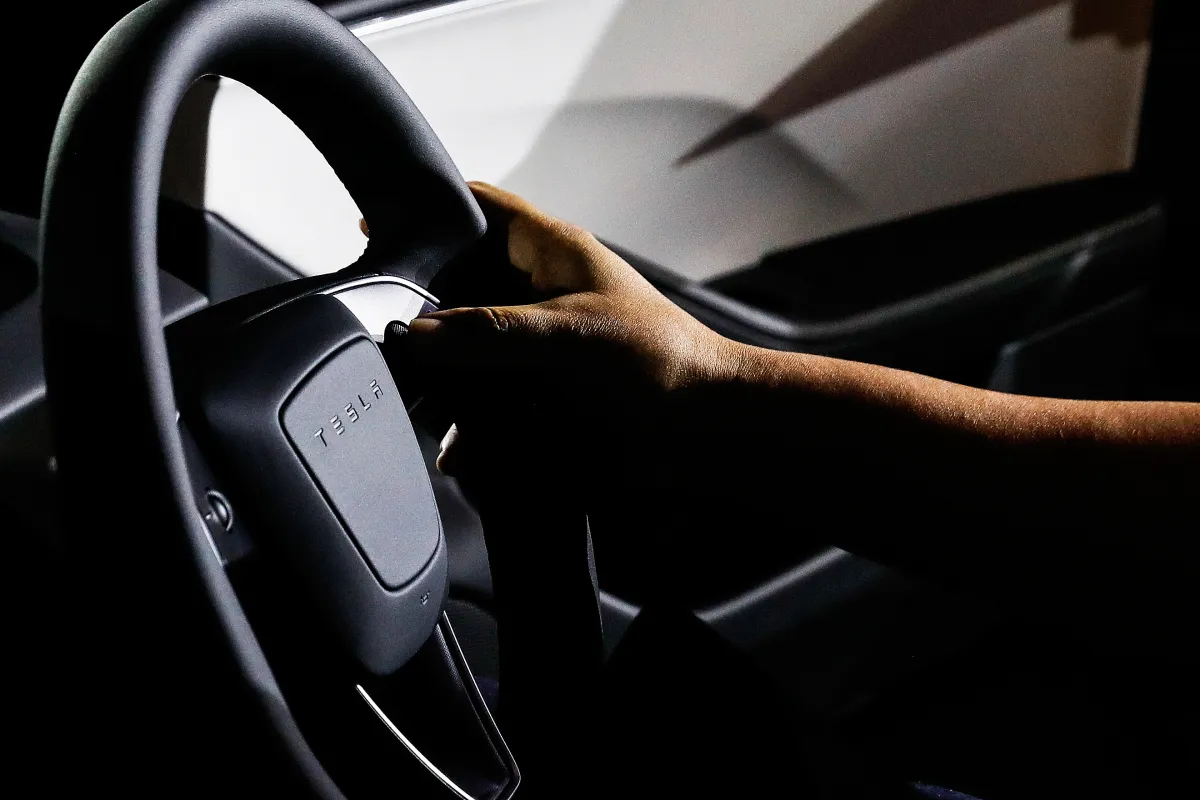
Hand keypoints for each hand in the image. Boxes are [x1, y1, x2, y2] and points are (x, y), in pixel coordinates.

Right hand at [405, 183, 742, 525]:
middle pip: (462, 285)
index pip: (484, 208)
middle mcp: (539, 295)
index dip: (434, 207)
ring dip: (442, 378)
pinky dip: (471, 425)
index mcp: (552, 254)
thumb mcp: (570, 334)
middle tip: (379, 333)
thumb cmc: (661, 361)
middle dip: (423, 312)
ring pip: (469, 349)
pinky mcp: (542, 395)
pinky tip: (455, 450)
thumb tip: (420, 335)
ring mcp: (538, 346)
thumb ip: (492, 331)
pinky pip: (489, 402)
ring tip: (412, 402)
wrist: (705, 432)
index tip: (378, 222)